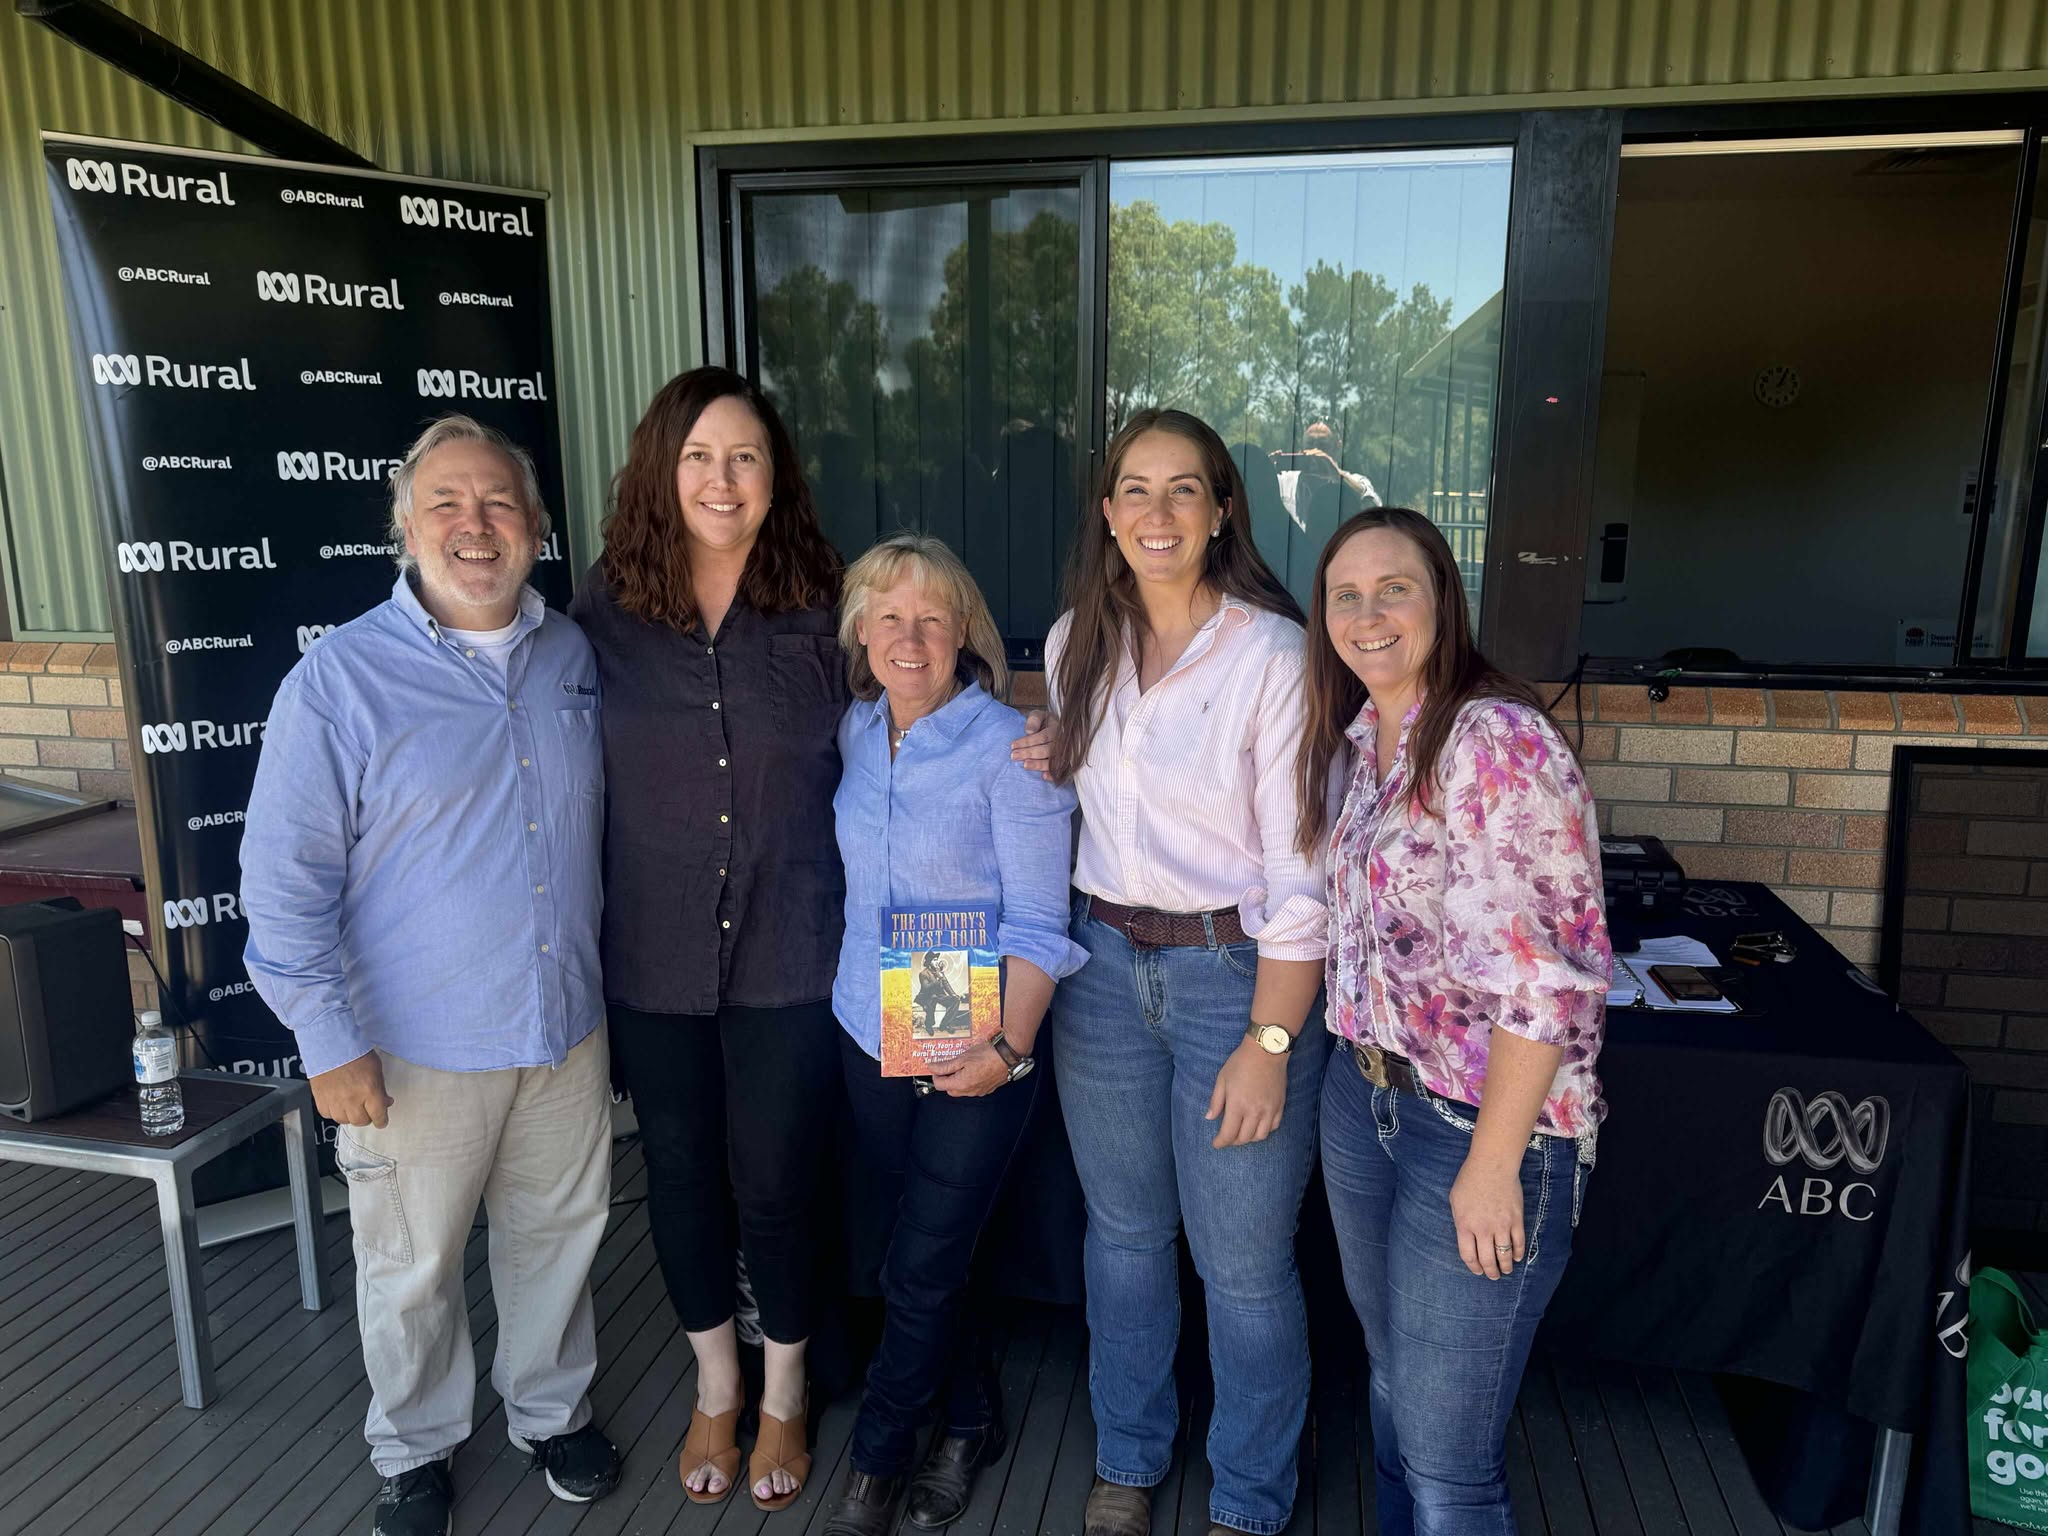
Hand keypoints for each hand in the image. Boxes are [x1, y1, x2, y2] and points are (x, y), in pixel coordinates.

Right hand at [310, 1051, 391, 1127]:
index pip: (379, 1116)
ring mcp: (335, 1102)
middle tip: (367, 1110)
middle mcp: (352, 1100)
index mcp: (370, 1091)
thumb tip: (385, 1101)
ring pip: (344, 1120)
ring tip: (352, 1105)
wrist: (331, 1045)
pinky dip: (334, 1111)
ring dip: (350, 1115)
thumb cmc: (354, 1053)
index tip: (381, 1120)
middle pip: (361, 1121)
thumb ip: (381, 1089)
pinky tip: (337, 1102)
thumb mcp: (377, 1069)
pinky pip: (328, 1114)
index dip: (382, 1120)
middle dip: (367, 1117)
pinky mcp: (321, 1100)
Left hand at [929, 1043, 1008, 1097]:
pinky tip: (973, 1068)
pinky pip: (973, 1088)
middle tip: (948, 1064)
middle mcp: (970, 1091)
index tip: (937, 1065)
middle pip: (950, 1089)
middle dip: (946, 1078)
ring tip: (962, 1065)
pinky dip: (969, 1080)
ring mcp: (979, 1091)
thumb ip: (946, 1065)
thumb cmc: (988, 1055)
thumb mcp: (963, 1057)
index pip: (939, 1085)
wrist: (1008, 1055)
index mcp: (961, 1084)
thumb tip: (932, 1068)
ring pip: (962, 1089)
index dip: (936, 1074)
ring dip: (958, 1079)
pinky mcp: (987, 1089)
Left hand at [1009, 710, 1058, 781]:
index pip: (1042, 737)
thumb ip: (1034, 719)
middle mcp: (1063, 743)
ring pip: (1053, 761)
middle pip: (1047, 750)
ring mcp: (1065, 754)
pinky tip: (1044, 776)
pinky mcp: (1066, 764)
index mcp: (1057, 729)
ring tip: (1025, 765)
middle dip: (1029, 753)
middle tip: (1014, 756)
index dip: (1028, 741)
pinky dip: (1053, 775)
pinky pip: (1062, 771)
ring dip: (1039, 764)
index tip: (1013, 745)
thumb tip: (1029, 731)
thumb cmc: (1045, 723)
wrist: (1056, 729)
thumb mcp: (1039, 715)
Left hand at [1205, 1039, 1286, 1147]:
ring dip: (1249, 1138)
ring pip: (1260, 1136)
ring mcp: (1269, 1110)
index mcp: (1237, 1105)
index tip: (1216, 1144)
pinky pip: (1273, 1126)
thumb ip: (1216, 1101)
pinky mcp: (1280, 1106)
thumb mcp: (1222, 1079)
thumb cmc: (1241, 1063)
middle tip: (1228, 1137)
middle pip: (1244, 1138)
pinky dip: (1264, 1130)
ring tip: (1242, 1133)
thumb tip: (1209, 1118)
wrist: (1266, 1051)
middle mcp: (1254, 1112)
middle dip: (1233, 1141)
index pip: (1228, 1134)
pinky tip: (1258, 1125)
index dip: (1221, 1142)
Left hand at [1449, 1152, 1524, 1279]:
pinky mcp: (1516, 1220)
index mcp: (1464, 1225)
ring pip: (1504, 1255)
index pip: (1468, 1255)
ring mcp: (1501, 1225)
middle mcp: (1483, 1229)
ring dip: (1505, 1266)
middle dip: (1490, 1272)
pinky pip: (1518, 1243)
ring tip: (1505, 1270)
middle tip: (1493, 1275)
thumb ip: (1460, 1220)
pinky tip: (1516, 1257)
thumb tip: (1466, 1235)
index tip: (1478, 1270)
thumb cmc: (1470, 1179)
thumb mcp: (1455, 1200)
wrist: (1492, 1165)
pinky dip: (1518, 1253)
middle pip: (1487, 1259)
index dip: (1473, 1267)